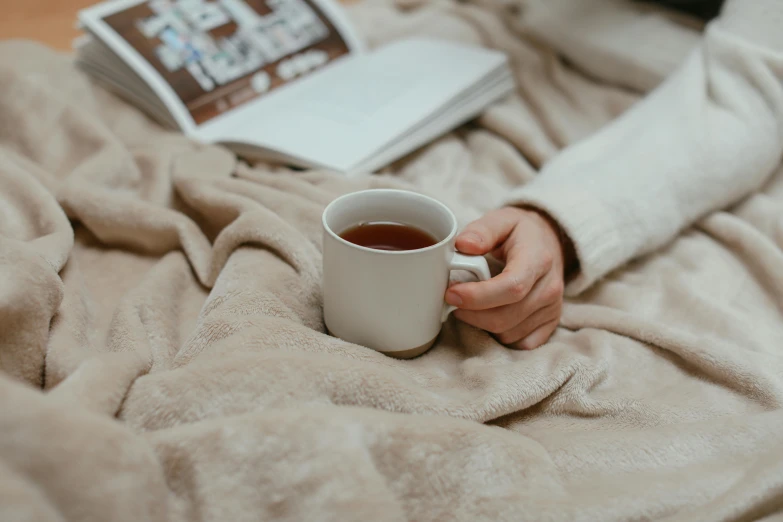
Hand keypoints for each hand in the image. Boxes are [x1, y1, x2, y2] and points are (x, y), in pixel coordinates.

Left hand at [446, 206, 573, 349]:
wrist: (550, 241)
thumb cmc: (520, 232)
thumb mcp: (502, 220)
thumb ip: (482, 230)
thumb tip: (463, 245)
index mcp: (538, 260)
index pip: (511, 288)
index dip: (478, 297)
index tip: (452, 294)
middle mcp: (550, 288)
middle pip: (505, 316)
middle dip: (471, 314)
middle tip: (452, 300)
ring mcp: (552, 309)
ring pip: (509, 333)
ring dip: (482, 324)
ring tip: (471, 305)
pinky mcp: (551, 323)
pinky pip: (520, 343)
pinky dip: (500, 335)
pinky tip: (491, 315)